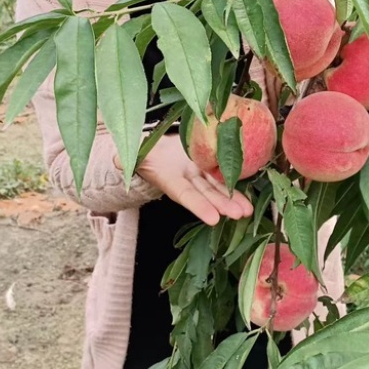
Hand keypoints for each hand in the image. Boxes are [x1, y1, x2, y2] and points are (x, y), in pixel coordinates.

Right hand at [124, 133, 252, 224]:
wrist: (156, 148)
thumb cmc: (144, 153)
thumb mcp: (135, 155)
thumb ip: (128, 159)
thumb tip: (120, 160)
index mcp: (170, 179)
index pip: (186, 195)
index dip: (199, 207)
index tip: (214, 219)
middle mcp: (188, 180)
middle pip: (207, 194)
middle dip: (223, 205)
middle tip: (240, 215)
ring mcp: (199, 173)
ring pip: (217, 186)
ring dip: (233, 198)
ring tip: (248, 210)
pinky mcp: (208, 163)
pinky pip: (222, 172)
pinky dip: (235, 181)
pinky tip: (248, 190)